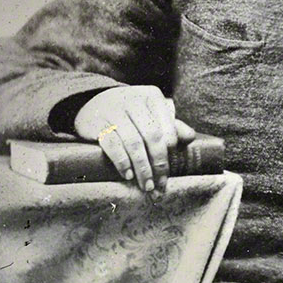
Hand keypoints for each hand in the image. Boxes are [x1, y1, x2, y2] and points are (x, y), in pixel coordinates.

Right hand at [74, 85, 194, 192]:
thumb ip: (171, 125)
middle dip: (158, 165)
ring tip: (145, 185)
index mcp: (152, 97)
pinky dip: (122, 162)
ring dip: (141, 168)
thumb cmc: (129, 113)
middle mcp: (134, 100)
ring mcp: (114, 111)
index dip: (170, 155)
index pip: (167, 130)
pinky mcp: (97, 123)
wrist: (92, 104)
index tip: (167, 174)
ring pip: (133, 143)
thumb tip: (190, 137)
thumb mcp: (150, 113)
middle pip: (152, 138)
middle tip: (158, 186)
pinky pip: (113, 145)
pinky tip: (127, 174)